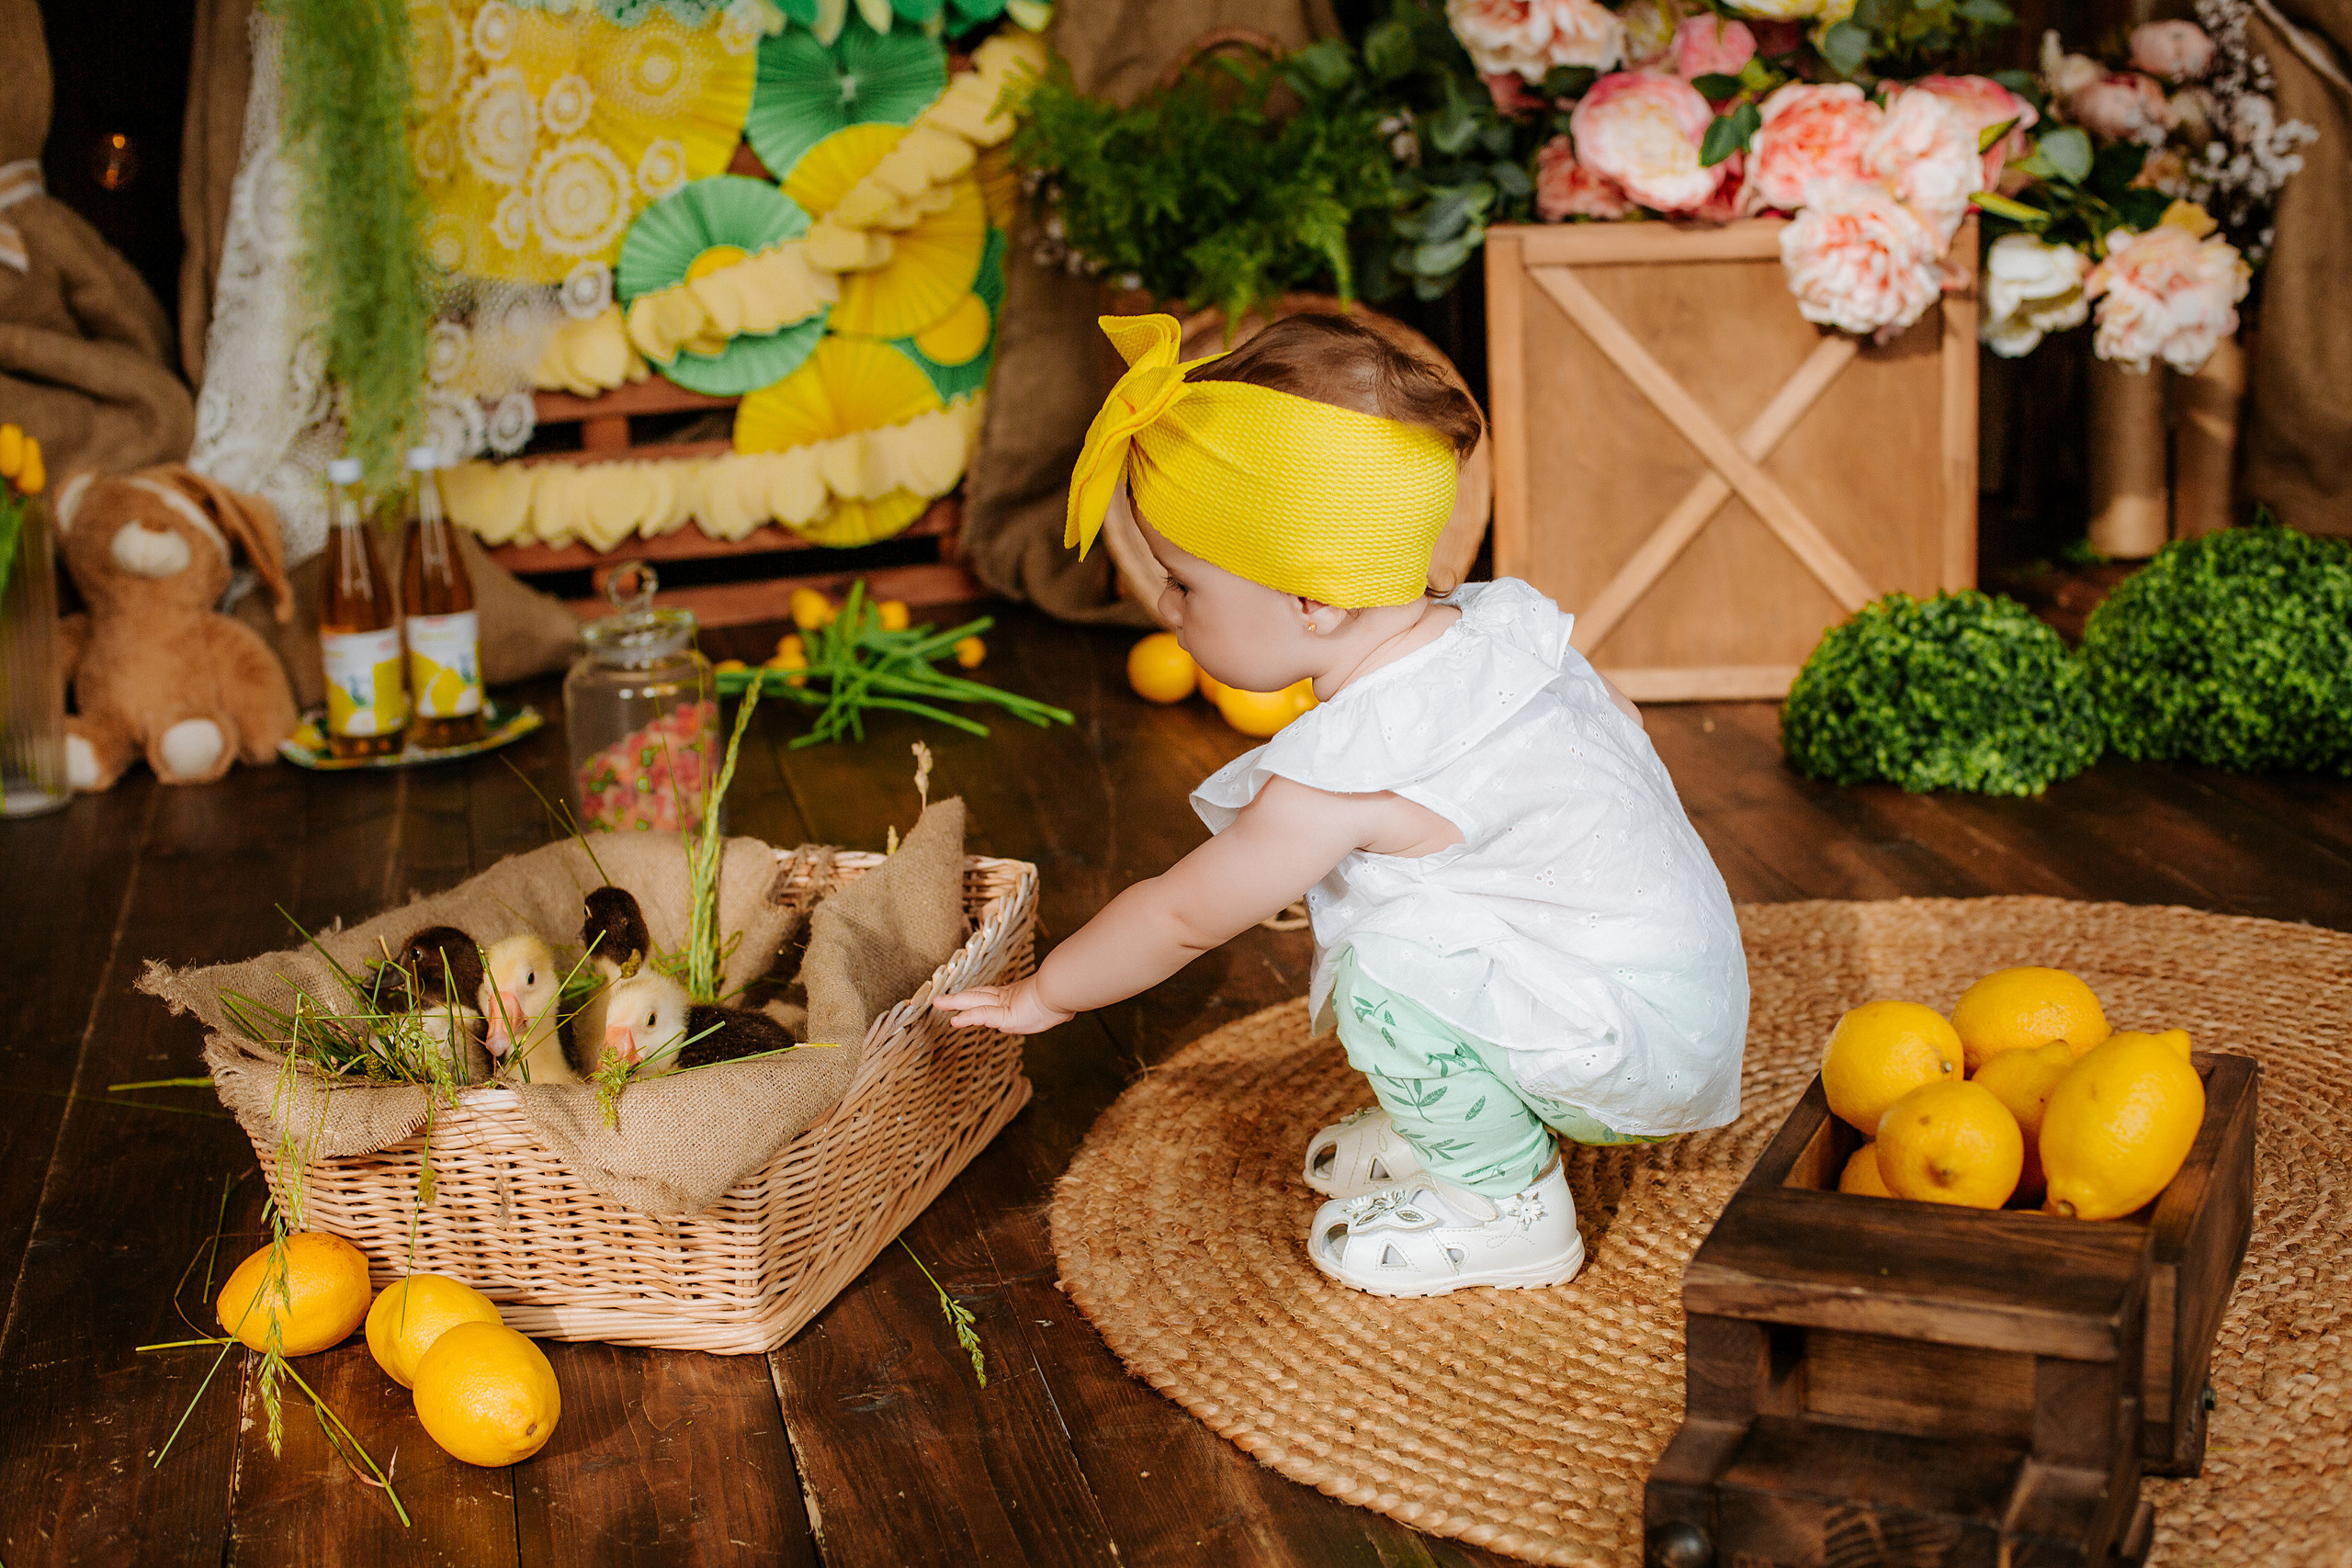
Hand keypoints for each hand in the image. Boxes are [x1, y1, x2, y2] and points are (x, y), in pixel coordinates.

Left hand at [932, 976, 1074, 1035]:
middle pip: (977, 995)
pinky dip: (968, 1018)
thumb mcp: (1059, 1007)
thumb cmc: (1066, 995)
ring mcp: (1005, 1005)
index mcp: (1017, 996)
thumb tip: (1067, 1011)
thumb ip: (1056, 1009)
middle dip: (959, 997)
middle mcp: (1007, 998)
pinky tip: (955, 1021)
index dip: (976, 995)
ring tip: (937, 1003)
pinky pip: (982, 1015)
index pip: (991, 995)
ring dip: (954, 1003)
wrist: (1066, 990)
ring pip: (974, 1001)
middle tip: (940, 998)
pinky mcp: (1005, 1015)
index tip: (964, 996)